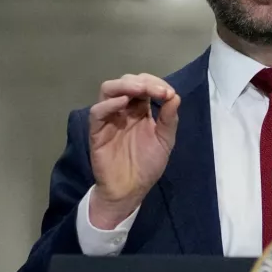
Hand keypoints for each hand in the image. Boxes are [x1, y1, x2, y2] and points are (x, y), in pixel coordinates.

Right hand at [87, 73, 179, 228]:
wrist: (130, 190)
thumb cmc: (147, 165)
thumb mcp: (165, 141)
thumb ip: (169, 119)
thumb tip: (175, 96)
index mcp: (140, 109)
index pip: (144, 85)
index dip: (156, 83)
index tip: (169, 94)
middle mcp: (124, 109)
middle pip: (126, 82)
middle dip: (143, 82)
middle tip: (158, 91)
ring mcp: (109, 118)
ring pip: (109, 90)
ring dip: (125, 85)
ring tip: (140, 89)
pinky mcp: (97, 131)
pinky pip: (97, 112)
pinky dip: (109, 104)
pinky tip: (123, 103)